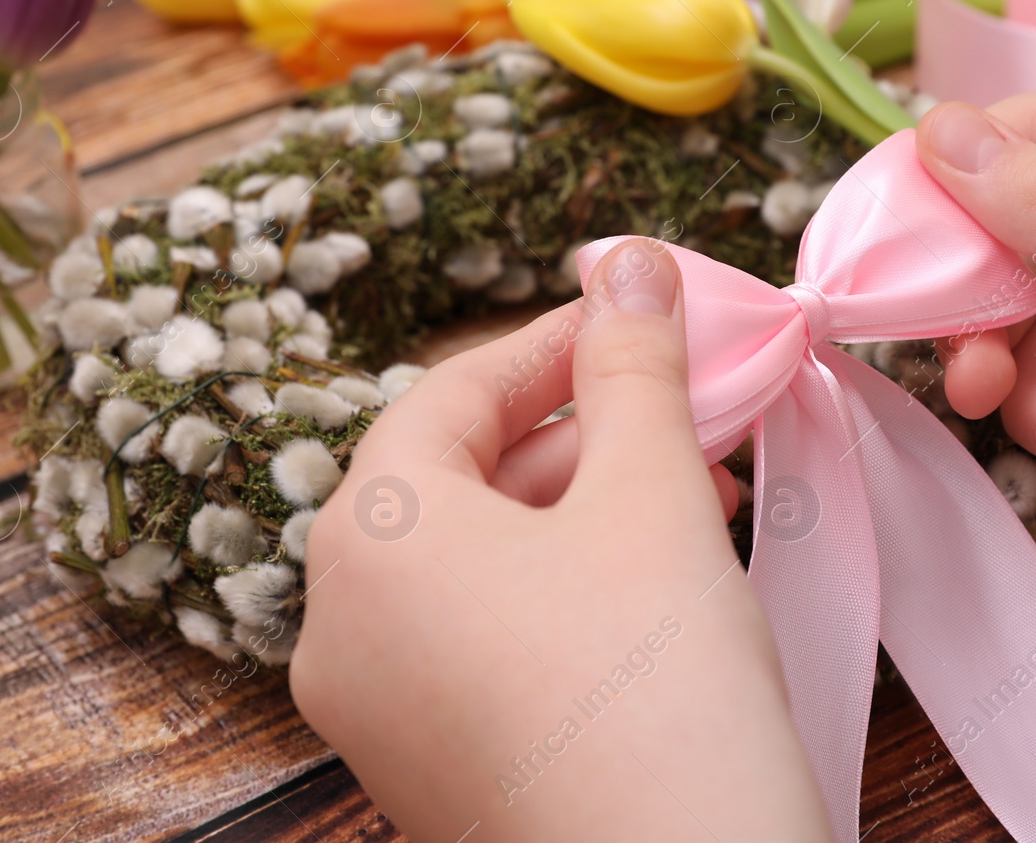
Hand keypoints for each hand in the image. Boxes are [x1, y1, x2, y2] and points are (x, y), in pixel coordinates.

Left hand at [290, 239, 833, 840]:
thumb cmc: (657, 680)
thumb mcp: (650, 493)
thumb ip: (633, 365)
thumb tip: (632, 262)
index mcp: (365, 540)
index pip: (448, 396)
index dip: (554, 344)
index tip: (635, 315)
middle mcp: (339, 627)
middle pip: (460, 483)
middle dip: (585, 436)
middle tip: (687, 414)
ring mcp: (373, 713)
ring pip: (475, 567)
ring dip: (584, 516)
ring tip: (696, 499)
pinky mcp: (425, 772)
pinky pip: (479, 643)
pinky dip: (558, 596)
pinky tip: (653, 588)